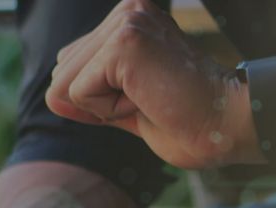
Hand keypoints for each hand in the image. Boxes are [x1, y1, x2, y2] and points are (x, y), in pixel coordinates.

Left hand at [45, 0, 261, 167]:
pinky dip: (109, 111)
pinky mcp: (124, 41)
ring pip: (67, 85)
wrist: (226, 126)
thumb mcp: (125, 106)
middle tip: (150, 100)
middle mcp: (126, 12)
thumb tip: (49, 97)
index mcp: (128, 21)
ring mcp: (125, 22)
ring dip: (104, 108)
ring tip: (149, 99)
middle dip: (97, 104)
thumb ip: (88, 97)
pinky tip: (148, 99)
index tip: (146, 97)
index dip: (96, 100)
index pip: (69, 67)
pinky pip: (80, 93)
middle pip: (61, 76)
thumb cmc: (188, 122)